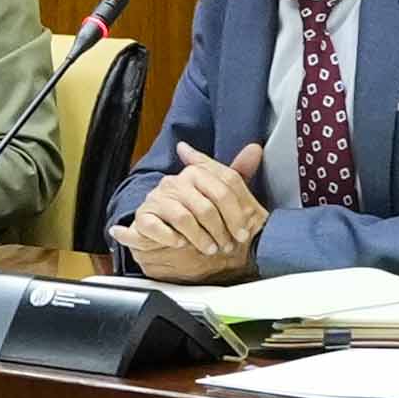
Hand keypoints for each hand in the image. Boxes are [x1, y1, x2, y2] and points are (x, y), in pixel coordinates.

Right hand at [121, 149, 265, 282]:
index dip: (237, 214)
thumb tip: (255, 148)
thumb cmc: (197, 220)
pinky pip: (156, 226)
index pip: (223, 187)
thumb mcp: (222, 200)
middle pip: (205, 206)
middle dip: (220, 230)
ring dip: (200, 238)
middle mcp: (175, 182)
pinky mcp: (143, 217)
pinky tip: (181, 243)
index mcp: (195, 174)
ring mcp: (157, 198)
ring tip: (209, 249)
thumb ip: (236, 175)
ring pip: (183, 218)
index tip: (244, 233)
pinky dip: (172, 238)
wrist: (167, 242)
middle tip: (227, 245)